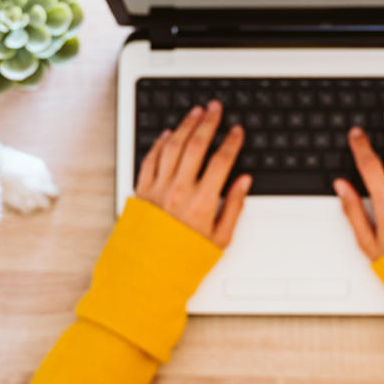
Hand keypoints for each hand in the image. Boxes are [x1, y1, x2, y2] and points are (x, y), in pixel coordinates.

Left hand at [136, 101, 251, 247]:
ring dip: (185, 126)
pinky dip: (159, 144)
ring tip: (194, 113)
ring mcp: (157, 189)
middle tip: (215, 108)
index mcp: (201, 202)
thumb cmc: (184, 261)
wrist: (148, 276)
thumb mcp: (220, 240)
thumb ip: (233, 207)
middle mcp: (178, 191)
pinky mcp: (141, 192)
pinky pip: (150, 160)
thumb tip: (243, 182)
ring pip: (172, 147)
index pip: (221, 161)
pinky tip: (168, 134)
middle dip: (208, 122)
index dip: (231, 142)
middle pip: (196, 146)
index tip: (237, 131)